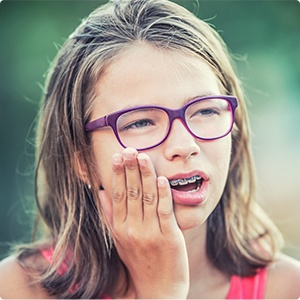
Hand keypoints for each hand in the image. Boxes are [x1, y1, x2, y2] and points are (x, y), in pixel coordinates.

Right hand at [109, 147, 188, 297]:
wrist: (157, 290)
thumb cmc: (138, 261)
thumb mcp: (118, 240)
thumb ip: (109, 215)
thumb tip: (100, 191)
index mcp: (119, 228)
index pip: (117, 195)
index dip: (117, 174)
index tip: (117, 156)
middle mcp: (132, 229)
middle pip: (130, 193)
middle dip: (130, 169)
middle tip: (130, 149)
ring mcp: (151, 233)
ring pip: (147, 198)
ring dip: (145, 175)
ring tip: (143, 156)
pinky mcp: (169, 237)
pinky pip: (164, 211)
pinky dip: (163, 194)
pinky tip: (161, 179)